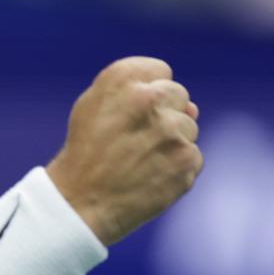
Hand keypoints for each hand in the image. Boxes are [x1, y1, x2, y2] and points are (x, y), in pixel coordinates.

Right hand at [46, 56, 202, 245]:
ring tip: (140, 161)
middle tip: (135, 140)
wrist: (80, 202)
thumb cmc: (85, 152)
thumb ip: (136, 90)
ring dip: (171, 143)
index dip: (146, 93)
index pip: (160, 72)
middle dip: (163, 115)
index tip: (130, 115)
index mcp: (122, 80)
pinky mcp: (186, 161)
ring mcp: (172, 131)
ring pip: (189, 128)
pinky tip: (151, 177)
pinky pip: (193, 157)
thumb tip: (192, 107)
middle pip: (179, 96)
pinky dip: (176, 168)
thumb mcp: (92, 106)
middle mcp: (150, 99)